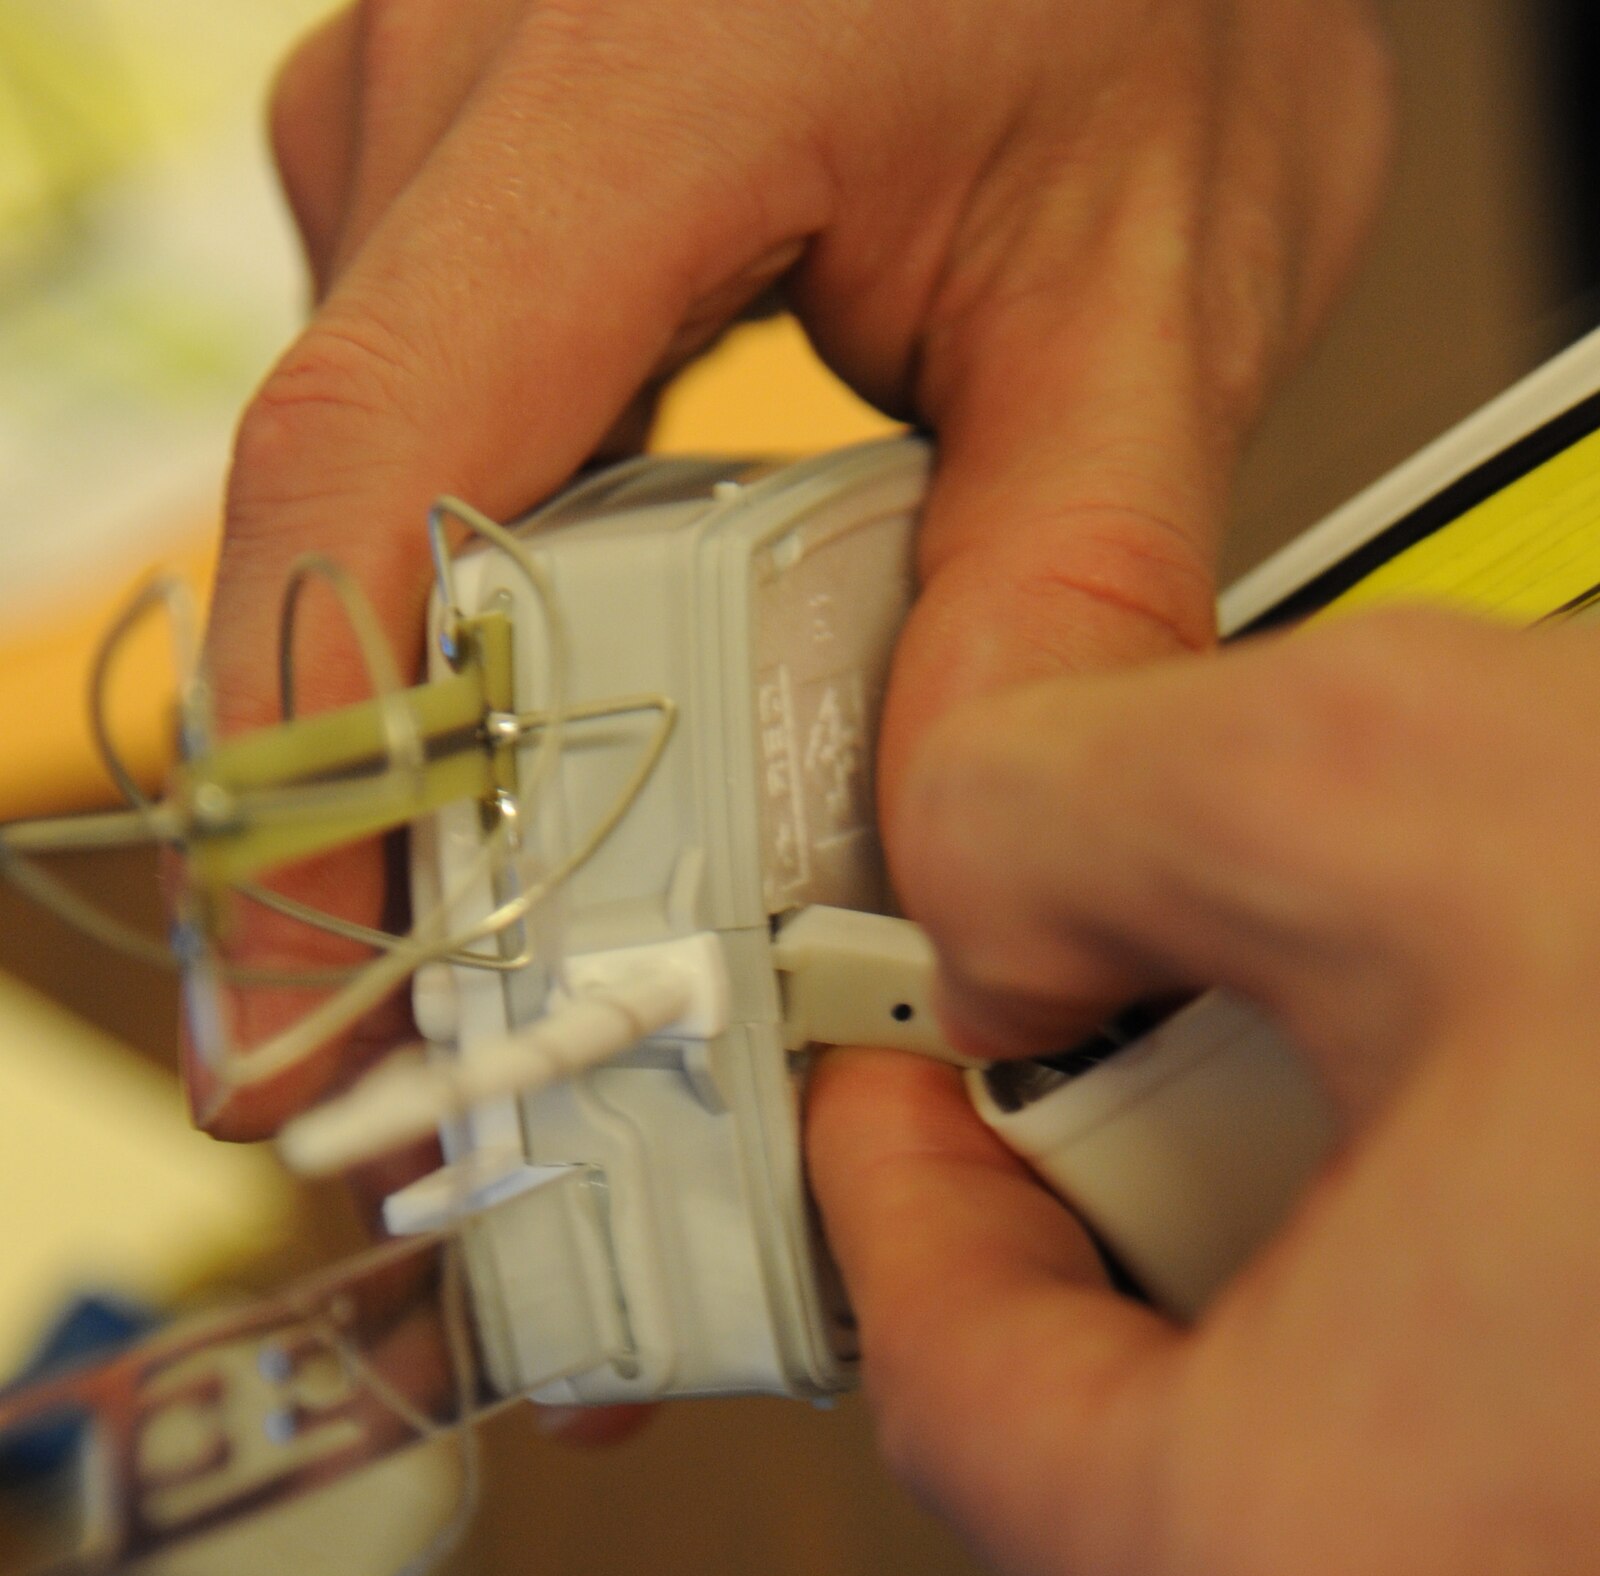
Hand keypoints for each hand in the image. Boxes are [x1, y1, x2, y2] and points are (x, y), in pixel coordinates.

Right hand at [197, 0, 1388, 1132]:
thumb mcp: (1160, 264)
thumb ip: (1076, 571)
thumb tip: (966, 852)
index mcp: (630, 76)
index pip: (381, 469)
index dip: (314, 786)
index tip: (303, 1025)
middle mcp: (456, 85)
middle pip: (350, 537)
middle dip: (403, 832)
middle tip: (491, 1054)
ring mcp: (424, 125)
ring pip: (374, 506)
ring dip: (459, 730)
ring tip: (562, 915)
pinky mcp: (447, 184)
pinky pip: (424, 440)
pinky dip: (490, 614)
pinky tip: (591, 710)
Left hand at [808, 609, 1599, 1575]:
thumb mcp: (1418, 791)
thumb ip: (1081, 800)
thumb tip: (979, 856)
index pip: (948, 1389)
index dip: (905, 1184)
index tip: (913, 1075)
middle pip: (1160, 1456)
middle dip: (1157, 1219)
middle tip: (1202, 1044)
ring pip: (1374, 1498)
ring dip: (1374, 1283)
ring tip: (1488, 1104)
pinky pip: (1554, 1545)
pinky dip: (1536, 1370)